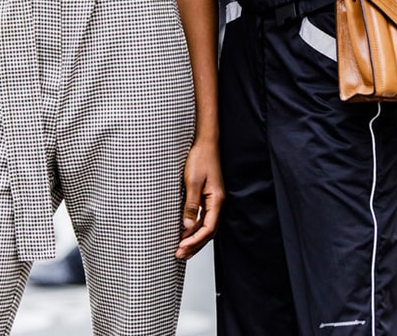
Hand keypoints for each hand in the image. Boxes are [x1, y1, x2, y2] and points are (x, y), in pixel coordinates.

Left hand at [175, 136, 222, 259]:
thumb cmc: (200, 158)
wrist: (205, 142)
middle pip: (209, 232)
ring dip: (195, 240)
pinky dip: (194, 229)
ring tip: (182, 250)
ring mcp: (213, 201)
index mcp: (217, 200)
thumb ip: (190, 205)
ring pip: (206, 227)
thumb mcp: (192, 181)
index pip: (208, 228)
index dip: (195, 241)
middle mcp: (217, 203)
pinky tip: (185, 234)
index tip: (181, 248)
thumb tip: (187, 227)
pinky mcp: (207, 197)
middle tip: (179, 255)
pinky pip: (203, 218)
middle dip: (195, 245)